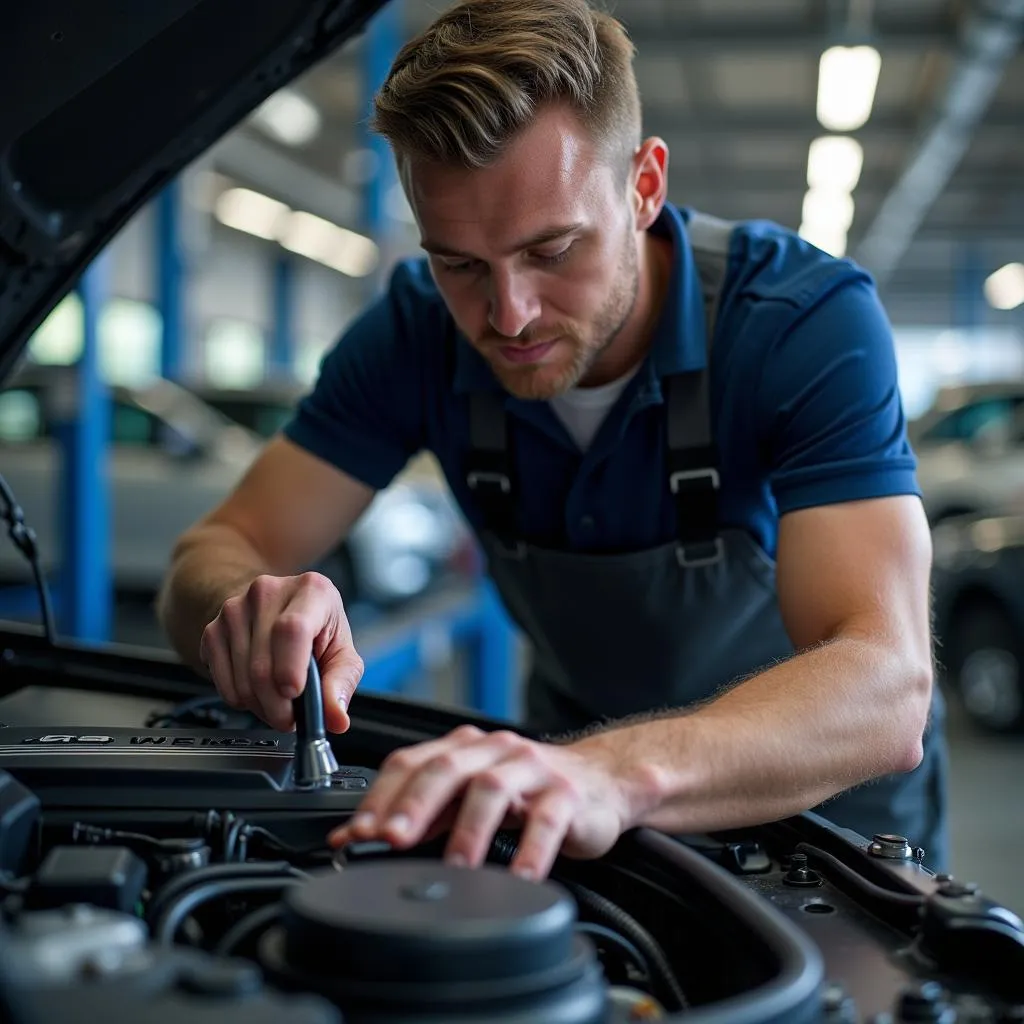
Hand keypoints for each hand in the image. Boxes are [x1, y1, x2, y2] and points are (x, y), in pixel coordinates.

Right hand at [199, 572, 363, 732]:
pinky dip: (241, 700)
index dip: (290, 667)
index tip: (293, 693)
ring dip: (261, 706)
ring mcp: (235, 610)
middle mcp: (268, 593)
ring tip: (278, 700)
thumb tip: (336, 717)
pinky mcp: (212, 629)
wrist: (278, 609)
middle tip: (291, 716)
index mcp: (311, 591)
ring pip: (242, 680)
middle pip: (263, 665)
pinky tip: (257, 690)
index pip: (293, 628)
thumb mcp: (341, 651)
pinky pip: (222, 684)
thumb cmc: (316, 629)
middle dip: (278, 706)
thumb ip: (342, 683)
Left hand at [327, 725, 638, 879]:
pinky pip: (547, 820)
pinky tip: (518, 878)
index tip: (356, 833)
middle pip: (447, 767)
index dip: (381, 797)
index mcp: (464, 748)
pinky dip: (530, 850)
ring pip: (493, 788)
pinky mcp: (567, 795)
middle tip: (391, 840)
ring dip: (467, 830)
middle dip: (413, 805)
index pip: (411, 761)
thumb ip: (423, 812)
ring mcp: (532, 769)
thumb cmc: (528, 790)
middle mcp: (494, 751)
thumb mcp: (471, 795)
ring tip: (454, 868)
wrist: (601, 781)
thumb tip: (361, 835)